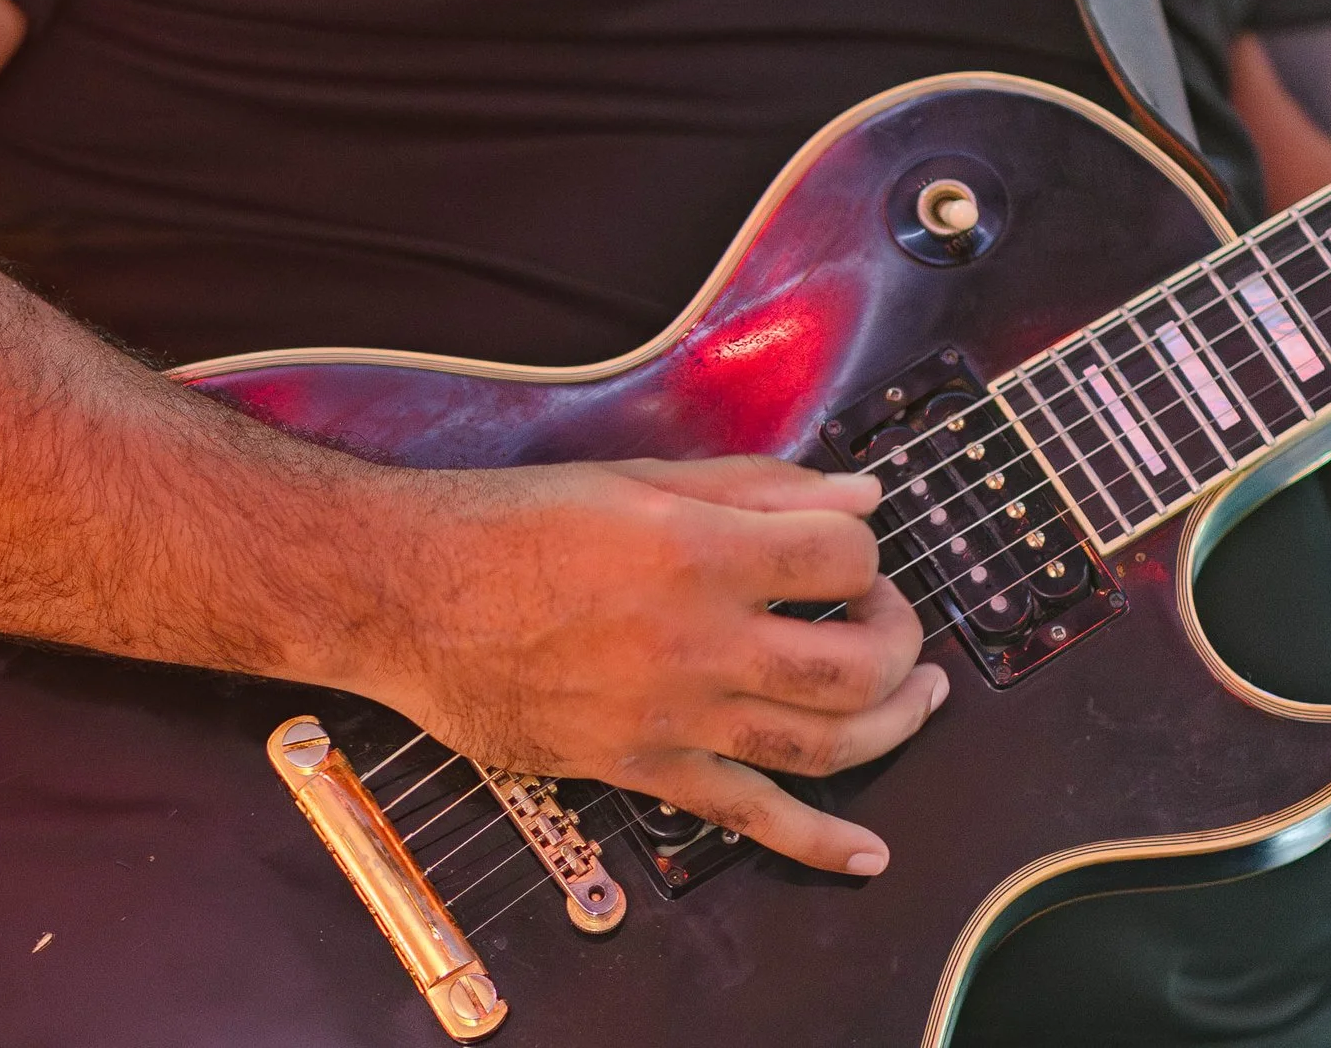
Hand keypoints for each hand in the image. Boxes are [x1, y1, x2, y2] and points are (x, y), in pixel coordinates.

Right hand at [341, 455, 946, 874]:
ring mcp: (674, 715)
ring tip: (921, 696)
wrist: (410, 595)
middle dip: (898, 637)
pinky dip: (817, 841)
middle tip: (889, 616)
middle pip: (854, 663)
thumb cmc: (518, 522)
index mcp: (702, 551)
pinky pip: (747, 818)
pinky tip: (867, 852)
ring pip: (824, 743)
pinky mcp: (642, 768)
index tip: (848, 546)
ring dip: (894, 723)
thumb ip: (759, 487)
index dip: (865, 545)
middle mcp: (699, 641)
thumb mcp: (642, 477)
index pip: (843, 555)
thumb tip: (862, 493)